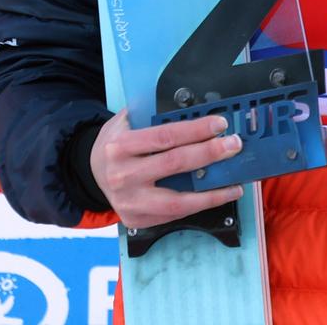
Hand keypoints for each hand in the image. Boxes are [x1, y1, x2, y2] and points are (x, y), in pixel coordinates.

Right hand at [89, 110, 245, 229]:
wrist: (92, 172)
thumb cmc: (117, 143)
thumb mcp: (126, 121)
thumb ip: (154, 114)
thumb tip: (195, 108)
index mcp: (120, 147)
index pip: (165, 136)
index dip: (196, 130)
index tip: (220, 125)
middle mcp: (122, 176)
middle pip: (174, 164)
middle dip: (210, 154)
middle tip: (234, 146)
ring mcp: (128, 201)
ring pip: (177, 200)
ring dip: (211, 193)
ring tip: (235, 184)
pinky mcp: (136, 218)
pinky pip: (173, 213)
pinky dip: (199, 205)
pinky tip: (217, 196)